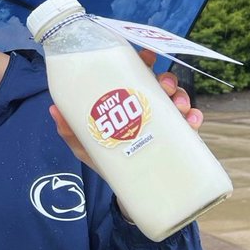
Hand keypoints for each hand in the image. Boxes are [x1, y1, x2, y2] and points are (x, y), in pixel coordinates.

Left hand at [48, 49, 203, 170]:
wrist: (128, 193)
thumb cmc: (106, 160)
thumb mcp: (86, 145)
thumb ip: (71, 131)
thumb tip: (53, 111)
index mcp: (128, 100)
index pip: (137, 72)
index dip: (144, 60)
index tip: (148, 56)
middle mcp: (149, 106)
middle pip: (162, 83)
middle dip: (167, 79)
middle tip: (164, 87)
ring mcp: (166, 122)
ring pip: (179, 99)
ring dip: (182, 97)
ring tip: (180, 106)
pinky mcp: (181, 140)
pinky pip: (192, 124)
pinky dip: (195, 119)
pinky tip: (193, 121)